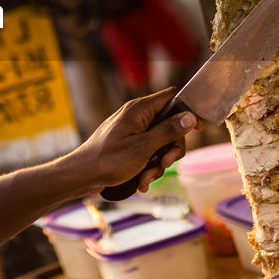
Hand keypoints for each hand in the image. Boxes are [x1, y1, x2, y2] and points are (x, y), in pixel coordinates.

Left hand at [67, 89, 202, 194]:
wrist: (81, 176)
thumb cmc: (108, 160)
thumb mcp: (143, 147)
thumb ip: (167, 131)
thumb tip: (189, 117)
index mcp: (139, 110)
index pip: (172, 97)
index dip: (188, 111)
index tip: (198, 128)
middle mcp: (137, 117)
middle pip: (170, 126)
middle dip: (171, 149)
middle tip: (163, 163)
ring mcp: (133, 131)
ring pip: (161, 143)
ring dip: (158, 163)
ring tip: (146, 178)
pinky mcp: (129, 145)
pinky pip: (149, 153)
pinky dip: (148, 167)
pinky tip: (141, 181)